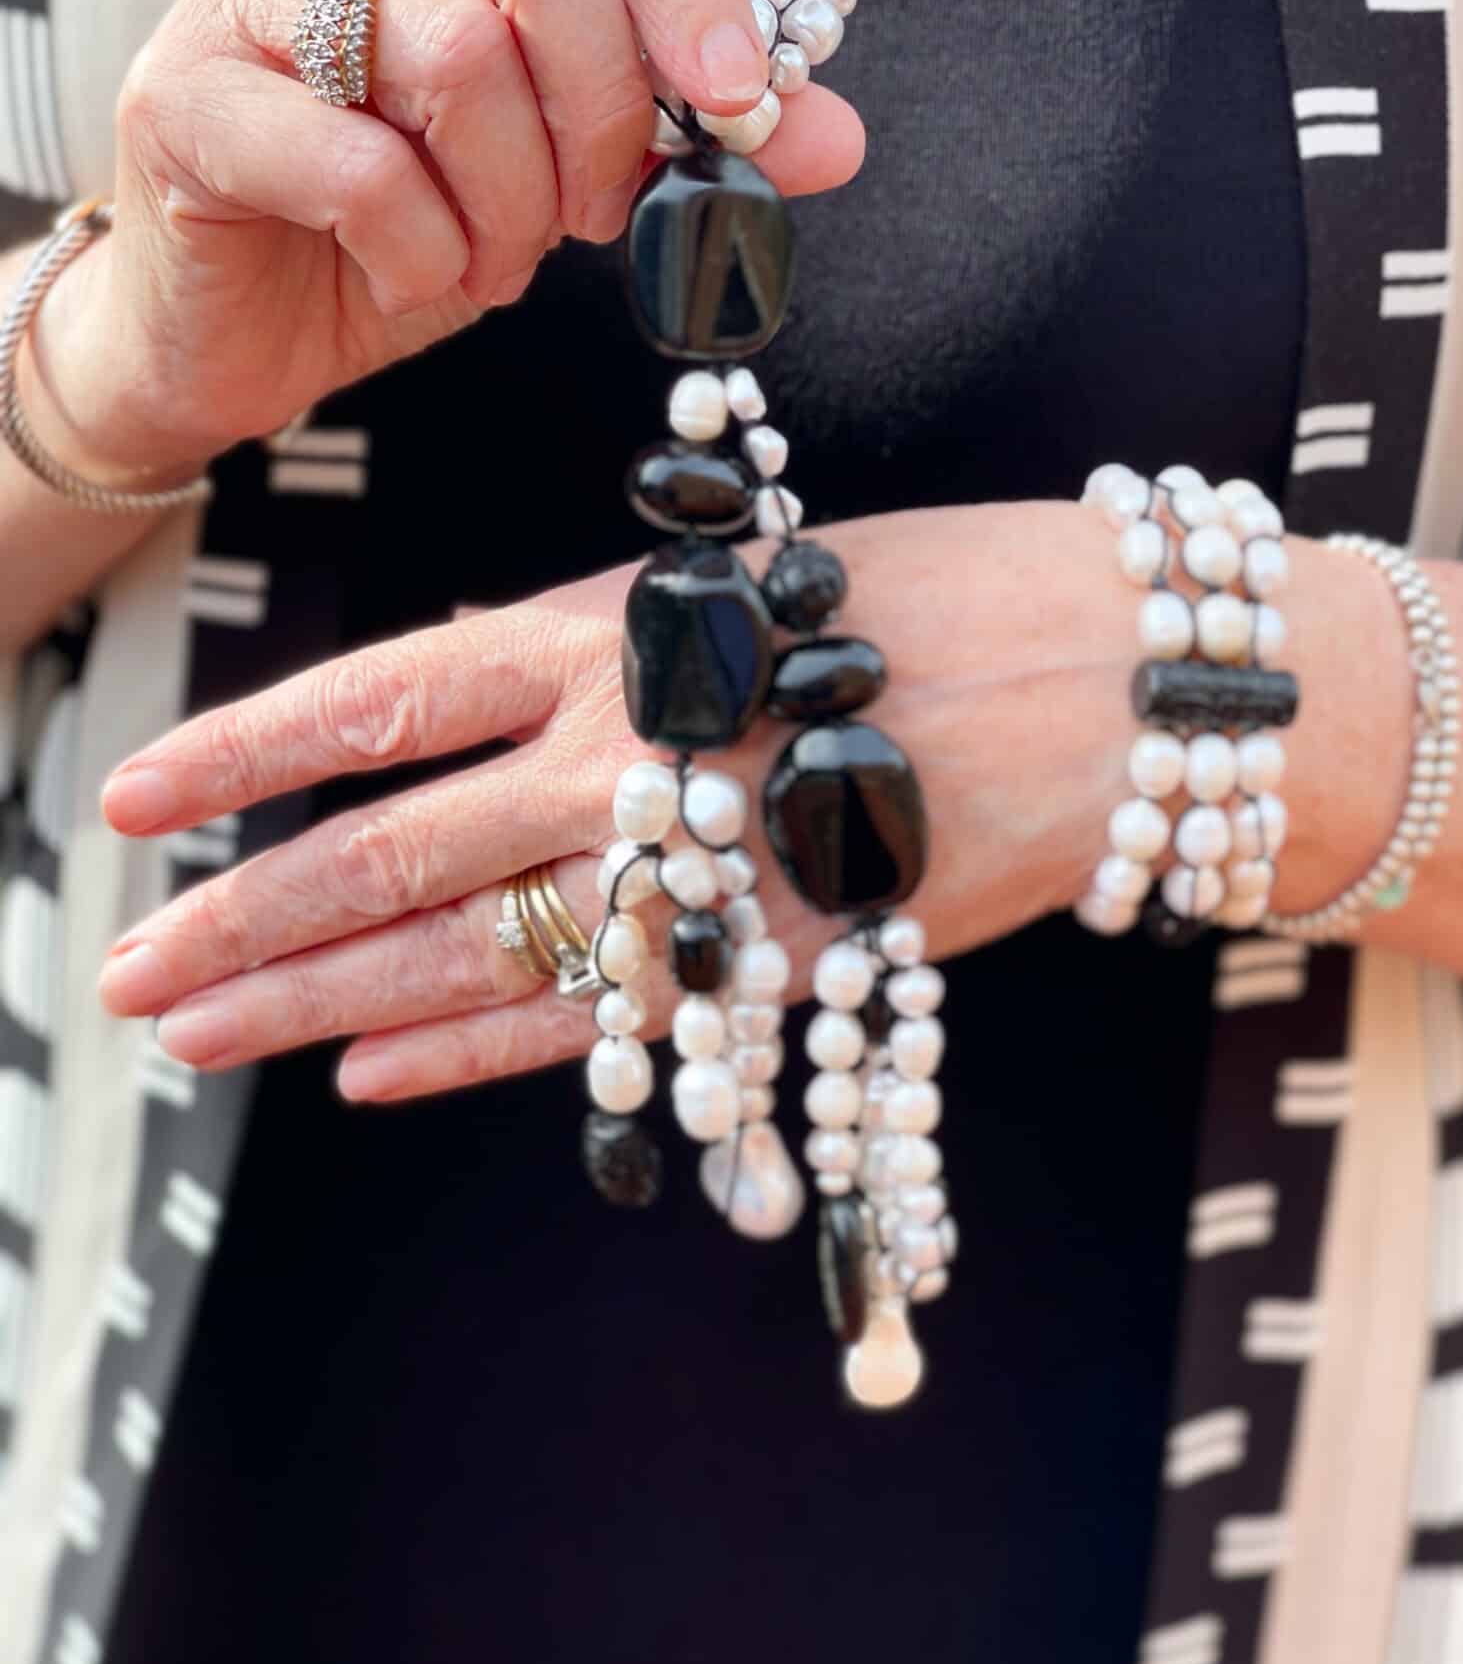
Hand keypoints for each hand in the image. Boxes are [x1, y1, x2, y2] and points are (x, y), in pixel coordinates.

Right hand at [33, 0, 864, 486]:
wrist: (235, 336)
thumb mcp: (563, 187)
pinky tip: (415, 280)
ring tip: (492, 263)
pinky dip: (423, 256)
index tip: (740, 106)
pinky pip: (359, 169)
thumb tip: (833, 137)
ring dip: (510, 202)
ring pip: (453, 53)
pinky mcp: (184, 102)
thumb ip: (683, 146)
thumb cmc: (399, 237)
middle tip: (597, 214)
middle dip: (603, 102)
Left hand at [95, 503, 1131, 1100]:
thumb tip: (472, 712)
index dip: (246, 751)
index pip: (385, 694)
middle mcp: (634, 754)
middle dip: (249, 926)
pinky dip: (478, 1057)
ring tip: (199, 1043)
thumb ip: (612, 662)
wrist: (1135, 684)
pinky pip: (603, 1032)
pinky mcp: (779, 968)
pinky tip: (371, 1079)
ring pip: (473, 961)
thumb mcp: (753, 584)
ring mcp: (705, 874)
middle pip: (396, 859)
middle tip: (126, 984)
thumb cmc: (954, 598)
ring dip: (324, 1010)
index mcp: (620, 633)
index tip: (131, 798)